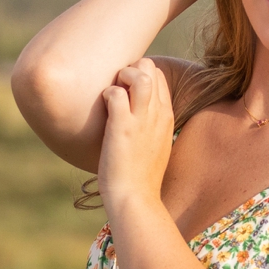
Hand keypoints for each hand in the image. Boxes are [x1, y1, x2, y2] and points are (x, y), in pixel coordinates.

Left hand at [97, 58, 176, 226]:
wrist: (136, 199)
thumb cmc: (140, 178)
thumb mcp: (154, 147)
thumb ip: (149, 128)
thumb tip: (133, 119)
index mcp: (166, 117)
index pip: (159, 77)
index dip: (139, 75)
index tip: (124, 89)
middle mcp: (157, 114)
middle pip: (151, 69)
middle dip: (130, 70)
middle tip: (116, 88)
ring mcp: (141, 119)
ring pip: (140, 74)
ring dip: (122, 76)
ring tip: (112, 92)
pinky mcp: (122, 127)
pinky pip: (115, 93)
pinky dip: (106, 93)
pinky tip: (102, 107)